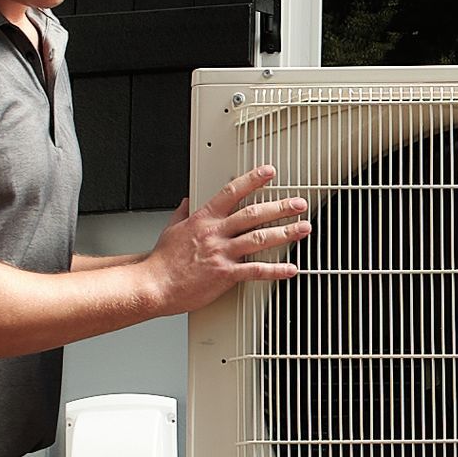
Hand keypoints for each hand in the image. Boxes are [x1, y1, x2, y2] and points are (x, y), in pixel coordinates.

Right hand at [145, 167, 309, 314]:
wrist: (154, 285)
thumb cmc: (162, 261)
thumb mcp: (171, 228)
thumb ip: (182, 213)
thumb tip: (186, 201)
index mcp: (204, 219)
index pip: (232, 192)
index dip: (253, 180)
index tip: (269, 172)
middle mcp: (216, 233)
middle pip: (253, 214)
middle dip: (280, 207)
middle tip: (299, 203)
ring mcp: (222, 253)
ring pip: (259, 239)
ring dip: (285, 233)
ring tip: (303, 229)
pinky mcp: (225, 274)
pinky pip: (255, 270)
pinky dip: (276, 270)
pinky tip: (291, 269)